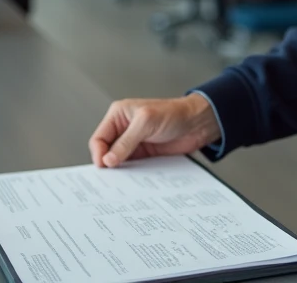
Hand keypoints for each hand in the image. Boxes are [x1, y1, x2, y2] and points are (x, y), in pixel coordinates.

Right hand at [89, 94, 220, 168]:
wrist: (197, 124)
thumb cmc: (174, 113)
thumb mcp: (146, 122)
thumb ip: (126, 141)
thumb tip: (108, 160)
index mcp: (119, 115)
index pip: (99, 137)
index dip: (98, 153)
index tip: (104, 167)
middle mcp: (124, 129)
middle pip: (106, 151)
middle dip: (107, 164)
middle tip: (109, 179)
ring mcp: (134, 143)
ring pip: (119, 161)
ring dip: (120, 171)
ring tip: (121, 182)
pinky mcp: (145, 155)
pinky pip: (133, 167)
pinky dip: (132, 175)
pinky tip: (134, 181)